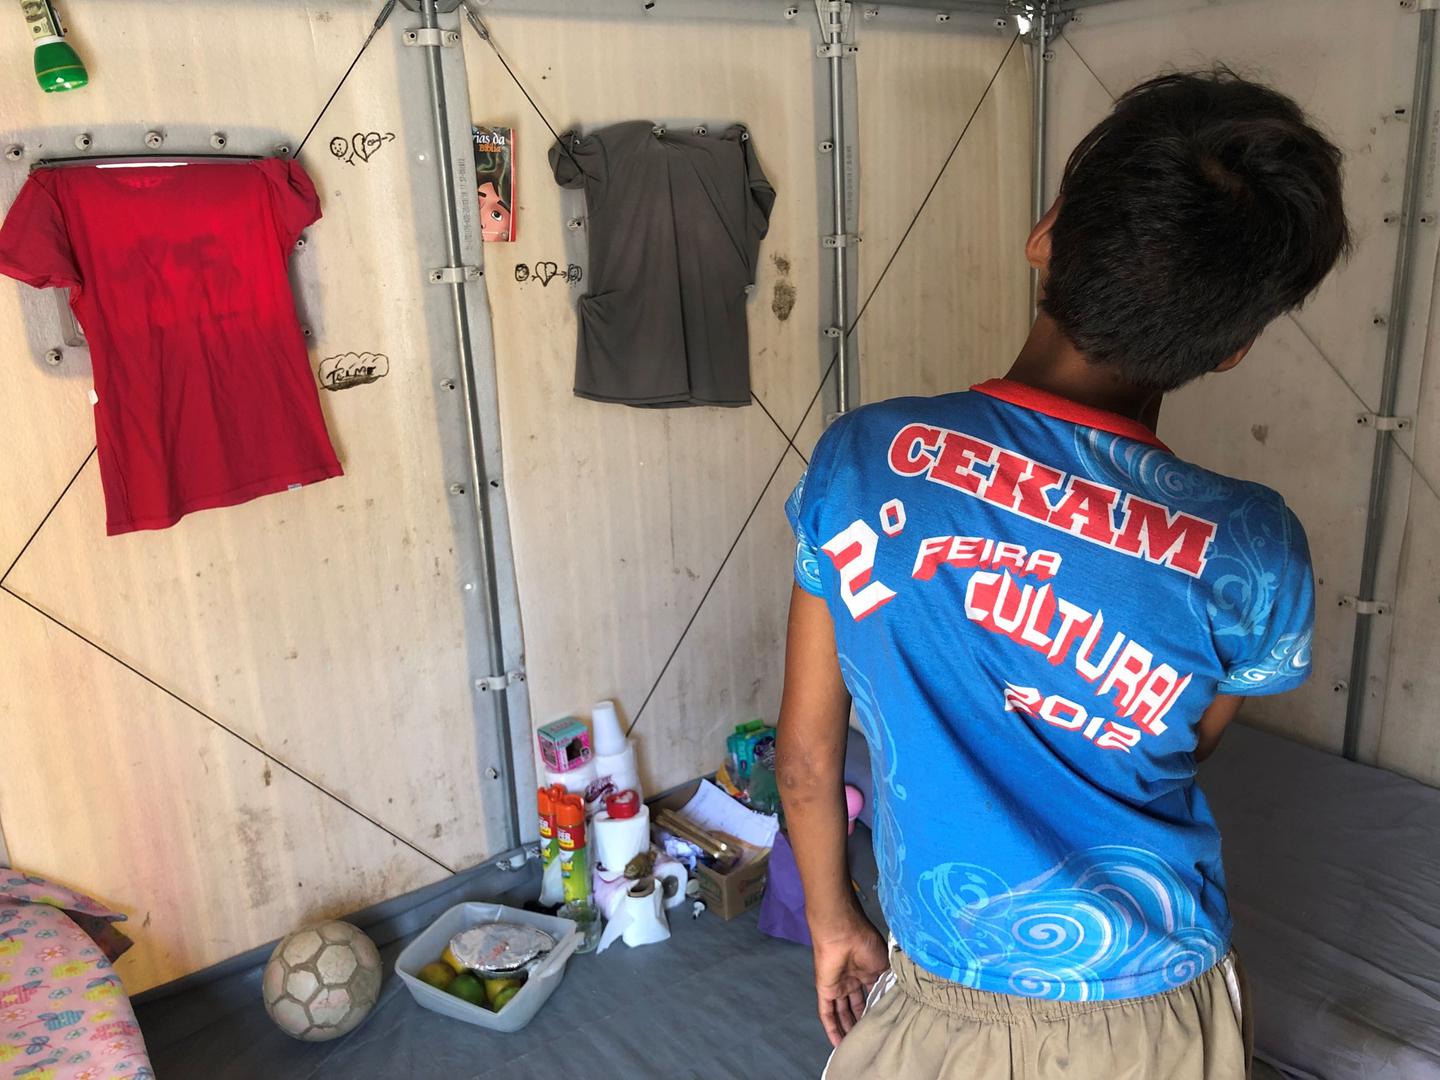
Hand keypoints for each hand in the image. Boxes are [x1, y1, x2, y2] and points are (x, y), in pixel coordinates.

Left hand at [810, 909, 888, 1046]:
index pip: (872, 996)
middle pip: (856, 1007)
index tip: (886, 1026)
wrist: (843, 932)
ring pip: (841, 1012)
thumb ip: (890, 980)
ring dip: (847, 1029)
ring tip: (855, 1048)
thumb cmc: (866, 943)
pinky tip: (837, 1044)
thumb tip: (899, 997)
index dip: (877, 1010)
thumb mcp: (885, 963)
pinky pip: (826, 1013)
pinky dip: (831, 1028)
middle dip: (861, 1023)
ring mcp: (838, 985)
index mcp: (867, 971)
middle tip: (869, 1042)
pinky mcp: (825, 990)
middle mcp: (852, 979)